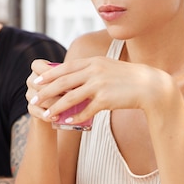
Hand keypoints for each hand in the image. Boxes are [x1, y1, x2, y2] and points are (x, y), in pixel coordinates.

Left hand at [27, 57, 169, 123]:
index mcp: (93, 61)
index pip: (66, 67)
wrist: (150, 86)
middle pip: (63, 82)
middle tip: (34, 98)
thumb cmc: (127, 78)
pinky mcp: (106, 99)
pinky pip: (85, 111)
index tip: (37, 81)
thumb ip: (91, 69)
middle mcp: (94, 71)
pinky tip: (65, 122)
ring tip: (46, 114)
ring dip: (56, 107)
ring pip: (71, 97)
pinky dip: (74, 117)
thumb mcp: (108, 67)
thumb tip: (73, 75)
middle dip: (46, 91)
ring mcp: (100, 85)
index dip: (49, 75)